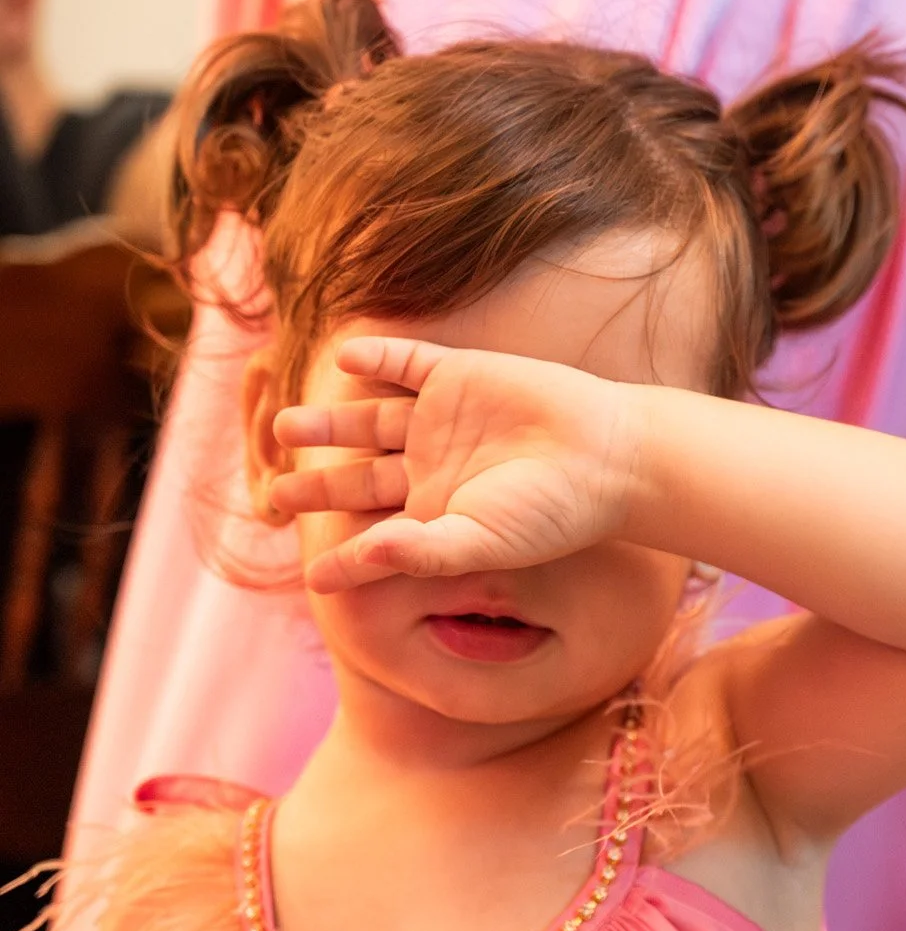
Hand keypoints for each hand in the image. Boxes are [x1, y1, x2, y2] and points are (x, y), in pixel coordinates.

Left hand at [271, 337, 641, 590]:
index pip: (374, 531)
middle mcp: (434, 467)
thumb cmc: (550, 512)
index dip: (339, 549)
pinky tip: (345, 358)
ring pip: (371, 420)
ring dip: (329, 422)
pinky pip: (408, 363)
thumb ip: (414, 554)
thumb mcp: (478, 542)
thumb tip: (348, 561)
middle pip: (361, 476)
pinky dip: (377, 357)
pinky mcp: (461, 375)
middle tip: (274, 493)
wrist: (606, 455)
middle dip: (317, 484)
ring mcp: (444, 419)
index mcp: (437, 513)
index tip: (307, 573)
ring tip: (283, 425)